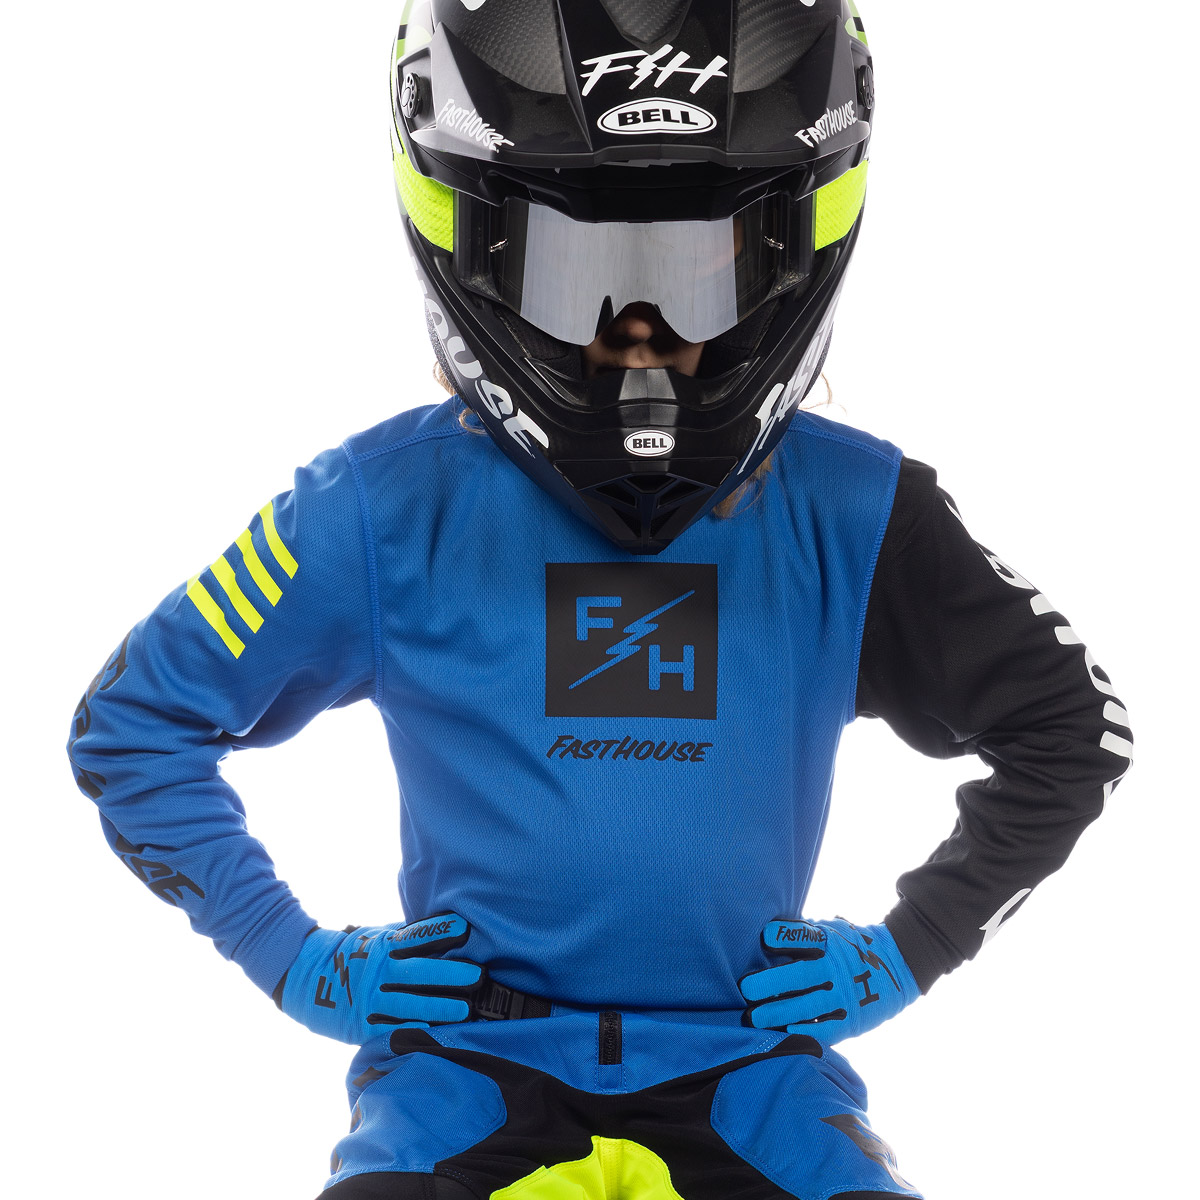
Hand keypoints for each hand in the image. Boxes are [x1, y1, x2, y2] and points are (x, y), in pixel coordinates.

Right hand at [279, 913, 483, 1043]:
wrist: (306, 977)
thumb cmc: (354, 953)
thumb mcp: (377, 938)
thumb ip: (408, 939)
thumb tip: (447, 930)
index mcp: (385, 946)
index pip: (418, 936)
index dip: (441, 931)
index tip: (465, 928)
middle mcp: (380, 972)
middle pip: (419, 972)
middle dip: (450, 974)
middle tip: (478, 976)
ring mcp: (372, 1000)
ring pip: (410, 1005)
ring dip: (439, 1008)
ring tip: (466, 1010)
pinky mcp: (364, 1026)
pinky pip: (393, 1031)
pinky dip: (414, 1034)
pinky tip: (435, 1036)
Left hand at [740, 917, 919, 1045]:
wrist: (896, 964)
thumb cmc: (847, 946)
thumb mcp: (830, 931)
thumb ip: (801, 934)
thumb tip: (761, 935)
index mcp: (828, 941)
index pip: (804, 936)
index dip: (784, 936)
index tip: (764, 938)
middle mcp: (835, 968)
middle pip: (801, 975)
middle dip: (770, 982)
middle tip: (745, 989)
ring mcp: (844, 995)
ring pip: (808, 1005)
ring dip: (779, 1013)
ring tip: (753, 1018)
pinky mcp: (850, 1020)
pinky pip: (825, 1029)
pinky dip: (805, 1032)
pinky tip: (784, 1034)